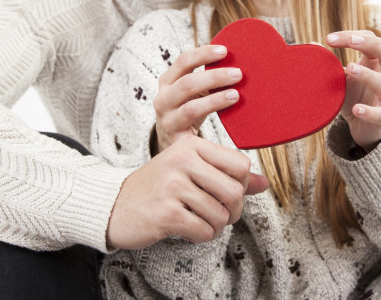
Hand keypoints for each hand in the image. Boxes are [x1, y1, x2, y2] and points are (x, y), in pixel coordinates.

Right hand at [106, 135, 269, 249]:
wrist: (116, 204)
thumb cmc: (159, 187)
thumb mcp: (191, 171)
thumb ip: (228, 176)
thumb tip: (264, 183)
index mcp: (191, 145)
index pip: (240, 164)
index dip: (241, 185)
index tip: (226, 192)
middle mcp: (182, 160)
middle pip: (235, 192)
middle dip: (233, 211)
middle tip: (219, 214)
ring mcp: (173, 186)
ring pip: (221, 215)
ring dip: (215, 226)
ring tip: (199, 220)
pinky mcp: (166, 213)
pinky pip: (204, 231)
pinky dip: (202, 236)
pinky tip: (188, 228)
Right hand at [154, 45, 242, 152]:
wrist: (173, 144)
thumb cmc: (188, 110)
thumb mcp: (192, 92)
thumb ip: (206, 79)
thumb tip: (236, 63)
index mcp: (167, 81)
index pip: (183, 61)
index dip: (203, 54)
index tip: (224, 51)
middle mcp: (163, 98)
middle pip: (187, 83)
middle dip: (214, 77)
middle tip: (237, 74)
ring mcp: (167, 119)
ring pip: (191, 106)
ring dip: (216, 99)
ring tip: (236, 94)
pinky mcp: (175, 137)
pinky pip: (195, 126)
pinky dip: (212, 113)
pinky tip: (228, 108)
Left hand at [327, 30, 380, 151]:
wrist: (366, 127)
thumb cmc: (356, 96)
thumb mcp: (343, 78)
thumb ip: (331, 64)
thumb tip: (311, 46)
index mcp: (379, 62)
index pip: (371, 40)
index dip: (353, 36)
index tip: (329, 39)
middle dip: (372, 44)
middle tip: (352, 41)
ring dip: (367, 75)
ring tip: (350, 68)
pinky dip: (368, 111)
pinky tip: (356, 109)